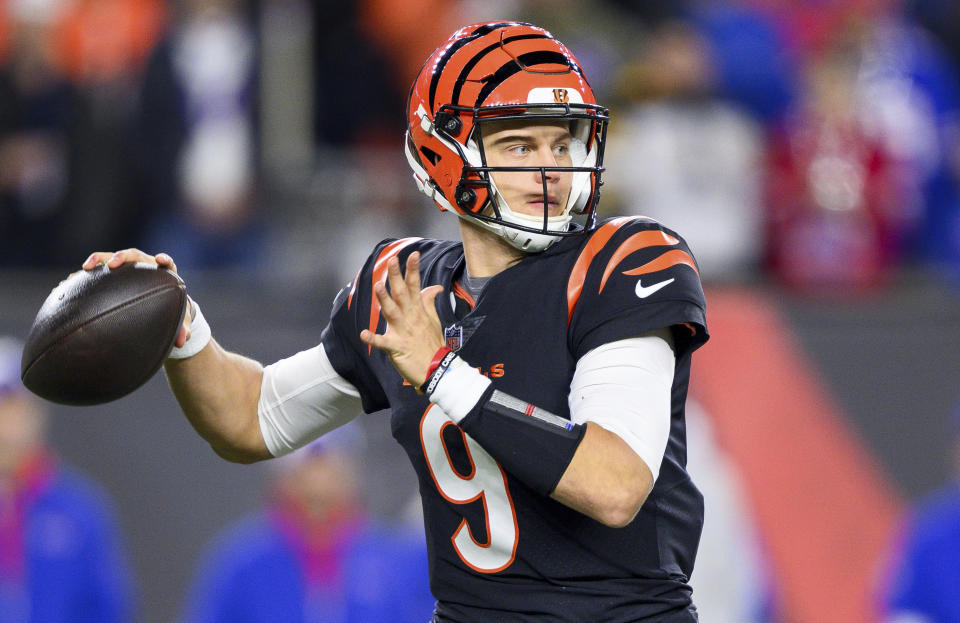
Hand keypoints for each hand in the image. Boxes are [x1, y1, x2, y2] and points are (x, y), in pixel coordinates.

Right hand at [81, 249, 192, 347]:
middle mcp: (145, 266)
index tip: (161, 259)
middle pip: (135, 256)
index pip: (167, 263)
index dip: (164, 260)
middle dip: (122, 257)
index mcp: (164, 273)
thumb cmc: (171, 311)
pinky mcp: (112, 276)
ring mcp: (127, 269)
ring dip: (99, 260)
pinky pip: (97, 272)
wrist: (158, 307)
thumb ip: (183, 330)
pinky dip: (84, 276)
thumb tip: (182, 341)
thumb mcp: (178, 320)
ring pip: (112, 259)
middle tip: (112, 264)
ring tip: (85, 268)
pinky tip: (69, 282)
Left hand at [360, 252, 444, 386]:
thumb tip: (435, 287)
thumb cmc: (433, 345)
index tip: (412, 254)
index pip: (416, 286)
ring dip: (384, 300)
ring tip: (377, 287)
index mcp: (418, 311)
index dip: (413, 270)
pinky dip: (373, 338)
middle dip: (396, 277)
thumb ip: (429, 302)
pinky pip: (383, 342)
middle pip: (402, 294)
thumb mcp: (434, 321)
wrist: (437, 370)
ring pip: (392, 312)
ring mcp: (403, 332)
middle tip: (392, 260)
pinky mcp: (397, 347)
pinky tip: (363, 333)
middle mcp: (410, 318)